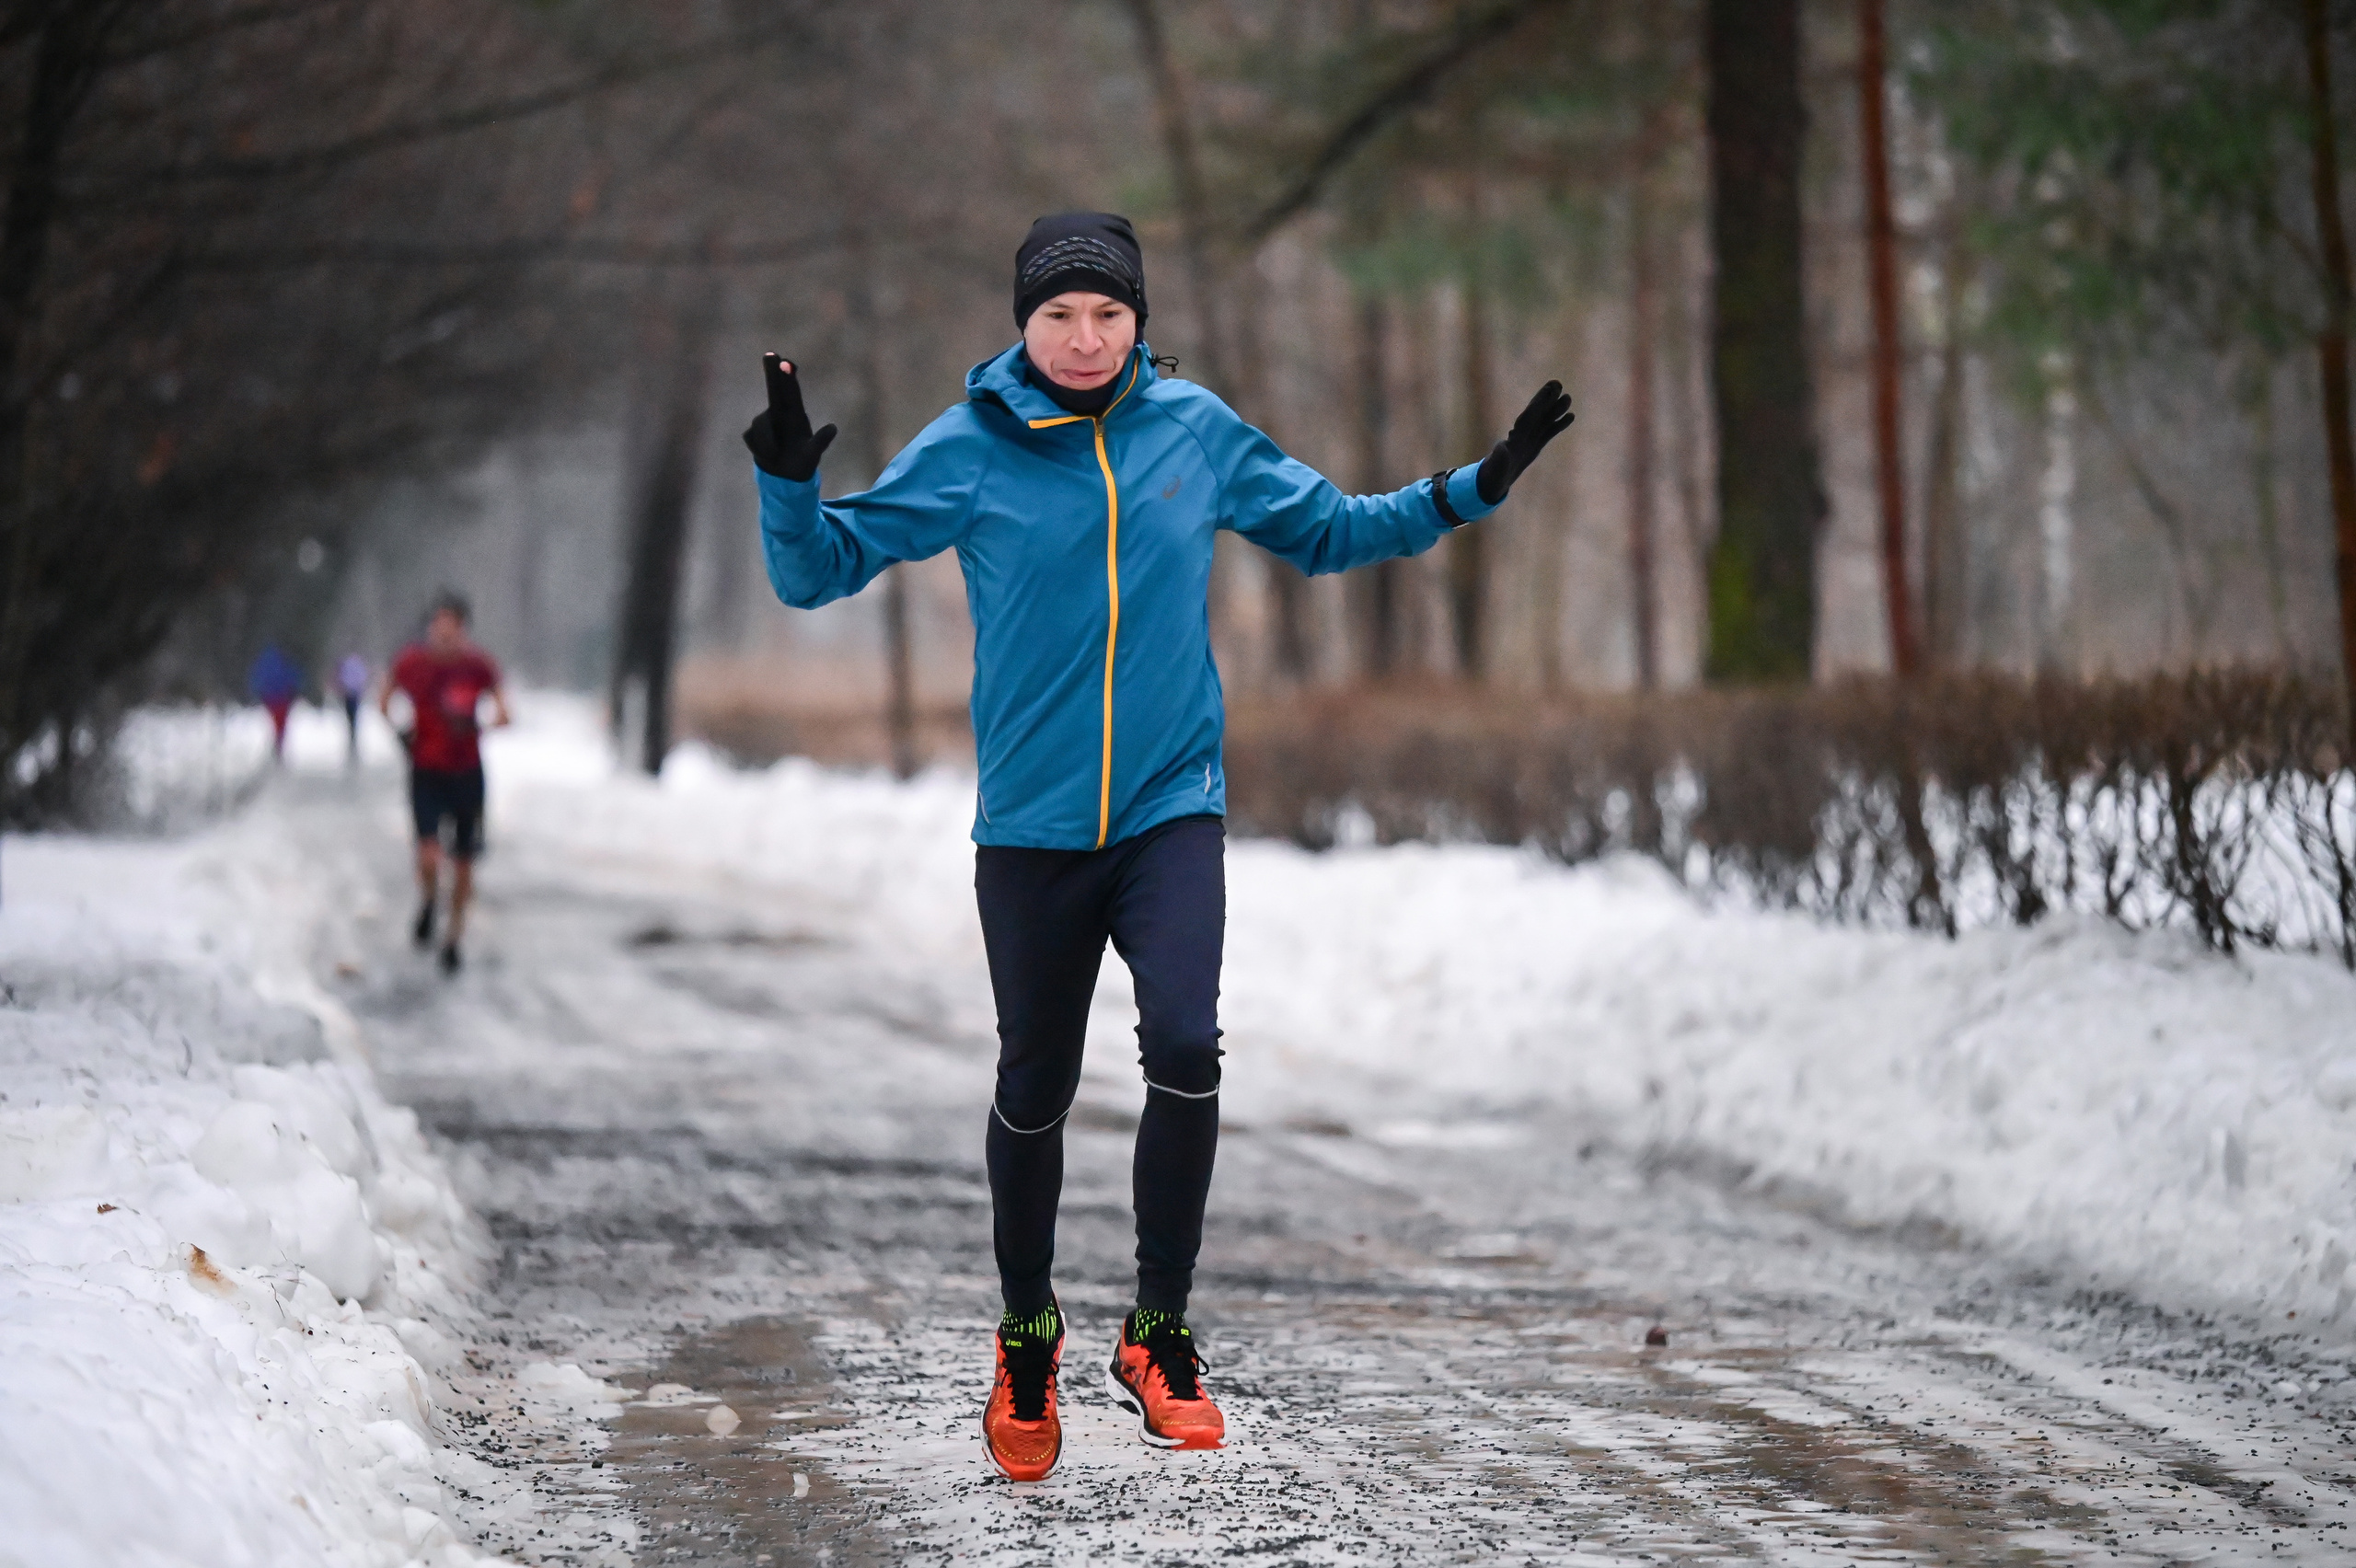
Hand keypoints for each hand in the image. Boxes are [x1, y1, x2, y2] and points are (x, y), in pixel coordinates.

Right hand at [743, 352, 837, 480]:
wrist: (785, 476)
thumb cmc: (802, 461)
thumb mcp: (813, 454)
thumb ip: (820, 441)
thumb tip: (833, 428)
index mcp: (795, 414)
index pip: (791, 393)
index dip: (788, 378)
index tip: (786, 362)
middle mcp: (779, 413)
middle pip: (773, 389)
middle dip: (771, 372)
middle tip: (771, 353)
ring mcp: (764, 422)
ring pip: (760, 426)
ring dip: (768, 443)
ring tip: (777, 455)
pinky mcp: (752, 433)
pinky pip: (753, 439)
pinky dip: (762, 450)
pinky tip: (769, 457)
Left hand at [1475, 381, 1573, 504]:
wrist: (1493, 482)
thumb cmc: (1493, 476)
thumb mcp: (1496, 468)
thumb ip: (1500, 458)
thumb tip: (1502, 446)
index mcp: (1514, 438)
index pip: (1528, 417)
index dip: (1538, 404)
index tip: (1547, 391)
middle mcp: (1522, 435)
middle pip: (1536, 414)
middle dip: (1546, 400)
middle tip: (1558, 383)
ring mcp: (1529, 439)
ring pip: (1544, 421)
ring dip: (1555, 410)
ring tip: (1568, 397)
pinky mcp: (1534, 446)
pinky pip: (1548, 432)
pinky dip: (1558, 424)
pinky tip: (1571, 416)